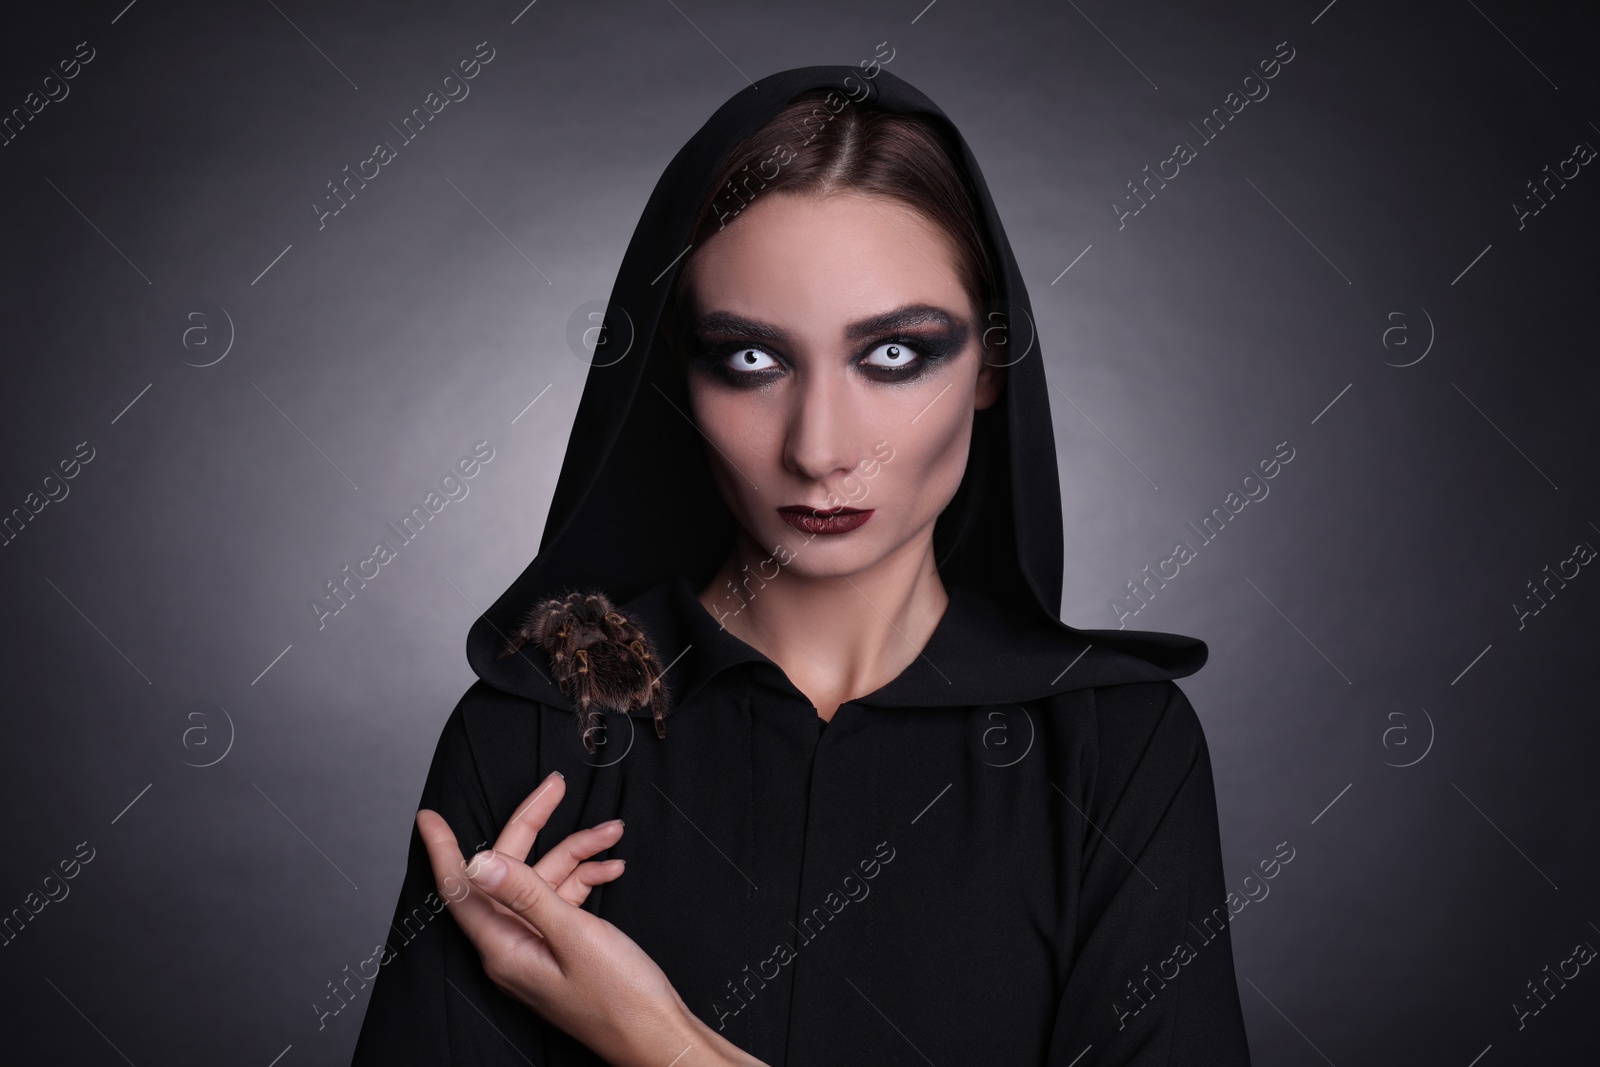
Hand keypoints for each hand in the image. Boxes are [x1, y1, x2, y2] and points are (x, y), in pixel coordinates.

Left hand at [417, 771, 766, 1066]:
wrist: (658, 1037)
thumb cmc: (622, 1000)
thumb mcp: (574, 937)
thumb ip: (527, 895)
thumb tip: (479, 862)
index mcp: (504, 948)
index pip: (461, 889)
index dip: (444, 849)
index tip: (430, 817)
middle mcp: (513, 947)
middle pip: (508, 871)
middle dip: (533, 824)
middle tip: (554, 785)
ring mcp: (538, 947)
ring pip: (544, 881)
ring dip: (577, 851)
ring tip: (612, 832)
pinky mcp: (562, 949)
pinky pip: (563, 901)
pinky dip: (586, 878)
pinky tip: (611, 868)